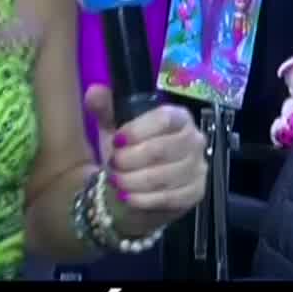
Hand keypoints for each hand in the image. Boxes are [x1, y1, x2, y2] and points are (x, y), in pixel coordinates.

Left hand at [84, 84, 207, 231]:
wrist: (138, 186)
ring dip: (133, 181)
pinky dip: (143, 199)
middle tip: (112, 165)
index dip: (138, 130)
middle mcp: (194, 139)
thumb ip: (104, 107)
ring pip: (163, 176)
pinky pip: (169, 197)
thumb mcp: (113, 127)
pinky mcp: (196, 193)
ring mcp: (198, 167)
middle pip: (162, 149)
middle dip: (130, 160)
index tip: (116, 141)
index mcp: (178, 117)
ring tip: (115, 181)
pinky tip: (127, 197)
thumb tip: (94, 92)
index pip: (164, 119)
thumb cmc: (129, 151)